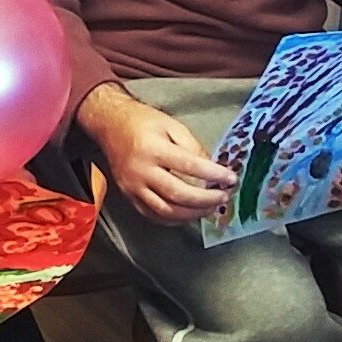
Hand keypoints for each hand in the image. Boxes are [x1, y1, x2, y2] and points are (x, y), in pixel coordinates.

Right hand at [77, 84, 235, 225]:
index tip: (231, 178)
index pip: (189, 166)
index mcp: (153, 148)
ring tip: (210, 208)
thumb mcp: (171, 125)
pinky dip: (175, 219)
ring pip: (167, 211)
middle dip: (206, 199)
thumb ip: (192, 146)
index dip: (214, 174)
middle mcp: (141, 170)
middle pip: (179, 194)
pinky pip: (154, 216)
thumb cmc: (142, 122)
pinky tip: (189, 214)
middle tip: (223, 196)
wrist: (110, 125)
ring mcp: (133, 187)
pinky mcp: (129, 196)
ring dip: (193, 214)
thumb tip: (212, 169)